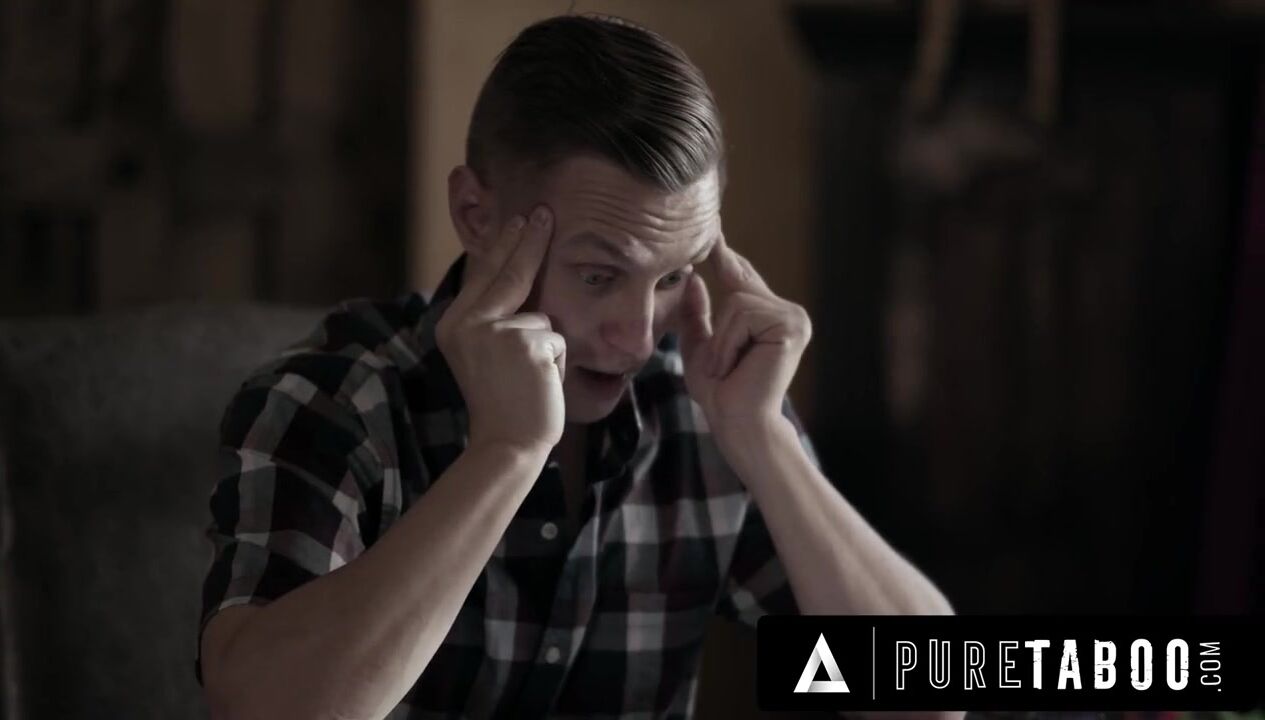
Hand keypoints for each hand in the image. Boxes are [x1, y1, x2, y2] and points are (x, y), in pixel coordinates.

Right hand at [436, 206, 565, 456]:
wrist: (506, 444)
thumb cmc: (504, 403)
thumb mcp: (488, 354)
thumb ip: (496, 319)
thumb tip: (519, 273)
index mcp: (455, 324)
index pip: (484, 274)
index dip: (503, 245)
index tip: (519, 218)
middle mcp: (467, 323)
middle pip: (509, 272)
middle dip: (529, 239)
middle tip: (543, 211)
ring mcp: (495, 331)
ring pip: (542, 317)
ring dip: (547, 346)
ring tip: (531, 379)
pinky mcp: (525, 343)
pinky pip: (557, 339)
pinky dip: (557, 362)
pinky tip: (541, 384)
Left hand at [678, 230, 811, 453]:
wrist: (738, 423)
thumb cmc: (721, 393)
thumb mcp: (701, 347)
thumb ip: (699, 314)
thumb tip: (694, 279)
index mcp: (770, 317)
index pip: (743, 279)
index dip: (725, 256)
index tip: (712, 230)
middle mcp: (787, 313)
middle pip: (738, 287)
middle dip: (721, 328)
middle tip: (724, 367)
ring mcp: (793, 317)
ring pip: (738, 301)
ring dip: (722, 341)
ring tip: (728, 369)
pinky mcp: (791, 325)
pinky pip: (742, 313)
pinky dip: (729, 342)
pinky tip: (736, 365)